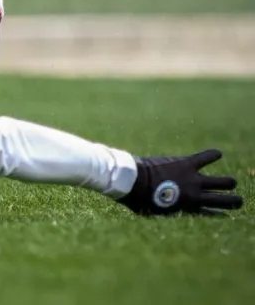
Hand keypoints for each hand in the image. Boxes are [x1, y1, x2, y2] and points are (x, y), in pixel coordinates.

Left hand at [118, 149, 242, 215]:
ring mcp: (193, 179)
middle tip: (235, 200)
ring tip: (231, 182)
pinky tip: (218, 153)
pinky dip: (212, 155)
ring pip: (222, 182)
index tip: (224, 214)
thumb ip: (169, 211)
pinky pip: (204, 158)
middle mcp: (196, 195)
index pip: (211, 213)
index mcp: (188, 208)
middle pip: (223, 199)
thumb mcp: (156, 213)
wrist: (133, 180)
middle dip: (231, 200)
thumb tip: (173, 212)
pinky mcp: (186, 164)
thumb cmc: (139, 199)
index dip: (219, 214)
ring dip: (228, 183)